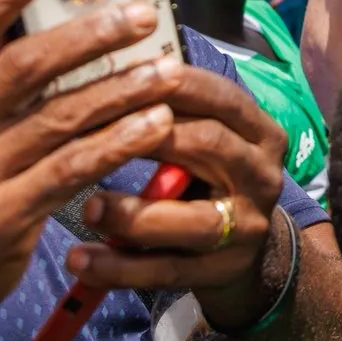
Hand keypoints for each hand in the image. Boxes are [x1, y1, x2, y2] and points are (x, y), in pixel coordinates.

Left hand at [63, 64, 290, 332]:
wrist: (246, 248)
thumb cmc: (206, 176)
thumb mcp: (203, 139)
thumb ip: (171, 112)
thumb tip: (104, 68)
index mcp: (260, 132)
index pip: (222, 97)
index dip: (173, 85)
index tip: (117, 76)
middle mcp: (262, 175)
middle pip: (212, 148)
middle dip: (151, 140)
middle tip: (91, 136)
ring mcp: (245, 228)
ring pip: (193, 221)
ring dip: (135, 214)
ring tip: (87, 208)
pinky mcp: (220, 272)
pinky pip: (167, 271)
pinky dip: (120, 267)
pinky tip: (79, 260)